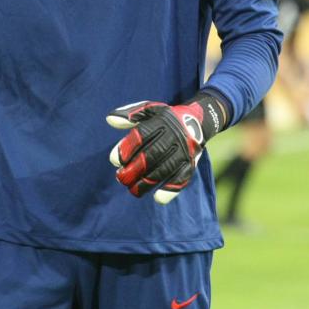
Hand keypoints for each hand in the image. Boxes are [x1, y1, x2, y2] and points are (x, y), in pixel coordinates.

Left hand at [106, 93, 225, 203]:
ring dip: (148, 182)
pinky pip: (182, 177)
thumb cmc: (165, 117)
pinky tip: (159, 198)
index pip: (141, 135)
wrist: (198, 119)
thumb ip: (129, 114)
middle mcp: (174, 135)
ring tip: (133, 190)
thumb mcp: (149, 110)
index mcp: (161, 121)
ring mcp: (184, 150)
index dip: (127, 148)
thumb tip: (110, 120)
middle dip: (134, 169)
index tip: (115, 160)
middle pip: (152, 154)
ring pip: (165, 169)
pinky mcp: (191, 162)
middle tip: (120, 178)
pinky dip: (171, 189)